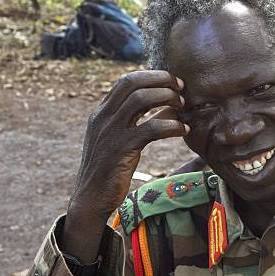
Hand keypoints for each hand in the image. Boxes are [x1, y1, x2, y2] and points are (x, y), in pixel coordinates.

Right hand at [62, 70, 187, 262]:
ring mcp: (110, 132)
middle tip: (181, 88)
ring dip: (167, 97)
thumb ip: (142, 120)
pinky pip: (151, 128)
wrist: (91, 198)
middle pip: (132, 83)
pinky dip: (171, 125)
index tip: (173, 81)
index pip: (126, 81)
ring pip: (140, 99)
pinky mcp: (120, 149)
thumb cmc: (111, 168)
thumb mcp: (124, 139)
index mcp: (102, 113)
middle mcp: (103, 117)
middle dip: (160, 80)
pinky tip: (184, 130)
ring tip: (183, 106)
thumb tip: (171, 107)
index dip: (152, 76)